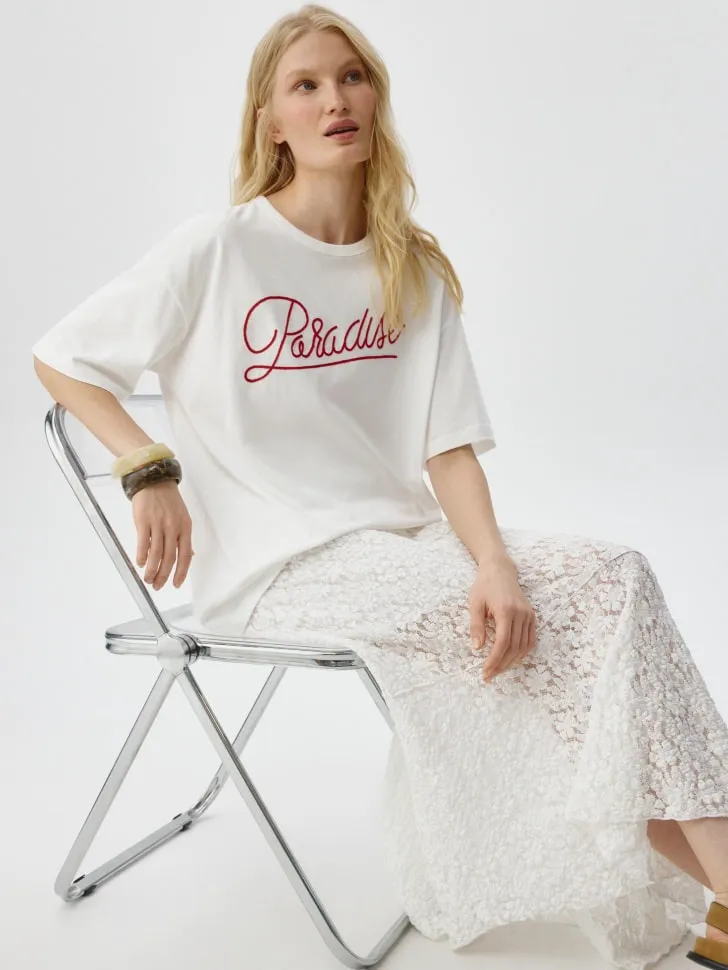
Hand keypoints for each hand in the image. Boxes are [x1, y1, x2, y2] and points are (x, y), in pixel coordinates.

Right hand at [131, 480, 194, 589]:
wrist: (154, 480)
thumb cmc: (168, 500)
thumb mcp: (182, 517)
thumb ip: (183, 537)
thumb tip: (189, 556)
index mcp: (185, 528)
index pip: (186, 555)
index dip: (181, 572)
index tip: (176, 584)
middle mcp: (173, 527)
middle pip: (170, 557)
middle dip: (164, 575)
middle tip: (157, 586)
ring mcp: (158, 524)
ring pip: (157, 553)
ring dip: (152, 570)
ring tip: (148, 579)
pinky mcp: (144, 520)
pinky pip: (143, 542)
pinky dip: (142, 556)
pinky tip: (140, 563)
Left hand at [468, 556, 536, 681]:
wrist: (500, 570)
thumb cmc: (484, 586)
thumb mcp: (475, 604)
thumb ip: (476, 626)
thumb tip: (477, 648)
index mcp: (506, 611)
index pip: (502, 643)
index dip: (494, 660)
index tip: (485, 672)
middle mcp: (521, 614)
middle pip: (514, 648)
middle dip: (501, 665)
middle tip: (489, 675)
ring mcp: (528, 615)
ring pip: (524, 646)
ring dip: (512, 662)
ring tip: (498, 670)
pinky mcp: (532, 616)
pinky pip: (530, 640)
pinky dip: (522, 653)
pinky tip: (511, 659)